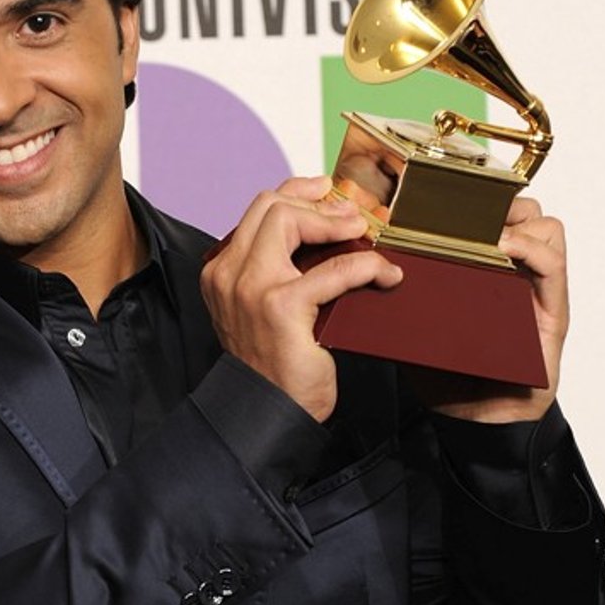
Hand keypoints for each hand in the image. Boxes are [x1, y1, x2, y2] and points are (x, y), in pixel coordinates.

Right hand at [200, 176, 403, 421]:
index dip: (297, 192)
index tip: (326, 193)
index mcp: (221, 271)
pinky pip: (333, 269)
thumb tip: (322, 237)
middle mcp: (229, 274)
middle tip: (351, 217)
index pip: (257, 209)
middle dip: (317, 203)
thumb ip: (276, 273)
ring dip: (335, 223)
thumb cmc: (272, 366)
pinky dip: (365, 267)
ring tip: (364, 236)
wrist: (266, 411)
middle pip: (271, 205)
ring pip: (290, 221)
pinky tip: (383, 276)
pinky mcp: (280, 307)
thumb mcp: (262, 309)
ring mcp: (251, 288)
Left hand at [409, 195, 568, 422]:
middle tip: (458, 204)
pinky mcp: (552, 312)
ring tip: (481, 227)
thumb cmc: (447, 372)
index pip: (490, 212)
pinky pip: (551, 265)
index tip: (432, 188)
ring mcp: (537, 290)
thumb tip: (362, 261)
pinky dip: (529, 248)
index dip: (469, 195)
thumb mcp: (415, 320)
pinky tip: (502, 248)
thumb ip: (401, 291)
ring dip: (514, 219)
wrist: (472, 422)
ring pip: (544, 227)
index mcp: (484, 267)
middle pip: (521, 209)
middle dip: (493, 199)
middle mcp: (515, 273)